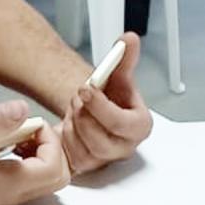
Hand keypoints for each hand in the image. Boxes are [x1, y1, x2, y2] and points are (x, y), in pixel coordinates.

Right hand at [0, 99, 70, 204]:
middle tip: (28, 129)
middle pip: (59, 178)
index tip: (27, 123)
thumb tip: (23, 108)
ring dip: (41, 153)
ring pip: (47, 180)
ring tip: (17, 135)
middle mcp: (12, 197)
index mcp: (7, 185)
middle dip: (51, 148)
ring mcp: (6, 199)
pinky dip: (30, 160)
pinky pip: (31, 180)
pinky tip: (8, 145)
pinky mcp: (0, 195)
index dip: (49, 140)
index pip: (55, 167)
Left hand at [61, 34, 152, 174]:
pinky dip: (64, 137)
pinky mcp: (86, 165)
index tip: (86, 88)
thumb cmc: (110, 97)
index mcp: (140, 126)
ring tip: (75, 108)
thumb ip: (124, 58)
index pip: (122, 123)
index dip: (101, 106)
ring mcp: (105, 159)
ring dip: (73, 124)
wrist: (94, 111)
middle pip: (99, 139)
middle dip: (83, 114)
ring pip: (83, 148)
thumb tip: (128, 39)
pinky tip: (69, 123)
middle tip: (77, 96)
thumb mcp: (117, 75)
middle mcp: (125, 147)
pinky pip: (70, 157)